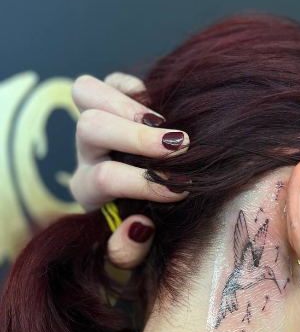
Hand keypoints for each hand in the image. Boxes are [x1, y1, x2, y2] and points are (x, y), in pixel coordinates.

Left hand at [70, 72, 189, 268]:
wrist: (145, 203)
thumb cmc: (144, 224)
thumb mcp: (133, 250)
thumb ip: (129, 251)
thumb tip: (139, 227)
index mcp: (89, 190)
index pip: (103, 178)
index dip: (142, 182)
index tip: (180, 188)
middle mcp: (87, 153)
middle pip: (90, 128)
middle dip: (136, 136)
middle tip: (182, 146)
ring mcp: (96, 122)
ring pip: (86, 94)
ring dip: (129, 105)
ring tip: (166, 122)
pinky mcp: (111, 100)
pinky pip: (110, 80)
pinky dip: (132, 87)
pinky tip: (159, 107)